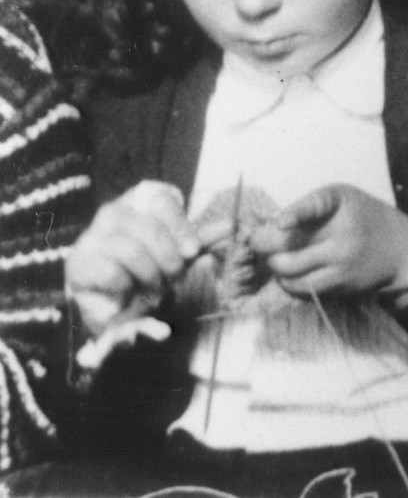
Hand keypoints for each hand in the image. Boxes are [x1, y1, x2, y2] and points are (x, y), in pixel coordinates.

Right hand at [66, 181, 200, 334]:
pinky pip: (110, 271)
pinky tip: (128, 291)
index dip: (181, 227)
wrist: (117, 305)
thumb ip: (201, 239)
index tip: (193, 252)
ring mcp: (91, 236)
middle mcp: (112, 213)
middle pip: (149, 227)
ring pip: (130, 249)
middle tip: (175, 277)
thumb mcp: (179, 254)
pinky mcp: (78, 263)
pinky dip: (127, 286)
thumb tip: (232, 224)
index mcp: (138, 202)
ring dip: (150, 275)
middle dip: (168, 258)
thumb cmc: (149, 270)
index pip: (161, 199)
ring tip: (154, 288)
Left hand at [246, 184, 407, 298]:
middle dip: (264, 246)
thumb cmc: (362, 217)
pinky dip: (290, 282)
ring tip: (277, 258)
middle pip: (287, 247)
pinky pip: (301, 289)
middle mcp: (343, 235)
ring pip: (289, 274)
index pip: (316, 206)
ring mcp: (342, 264)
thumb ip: (308, 207)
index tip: (280, 223)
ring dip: (275, 267)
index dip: (295, 214)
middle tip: (259, 243)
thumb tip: (266, 229)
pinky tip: (294, 272)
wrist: (401, 248)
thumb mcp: (342, 199)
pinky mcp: (341, 287)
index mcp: (341, 204)